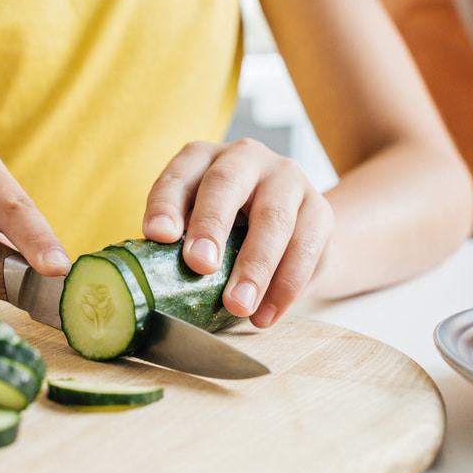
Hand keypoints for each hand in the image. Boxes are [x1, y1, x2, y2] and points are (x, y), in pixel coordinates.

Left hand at [142, 139, 332, 326]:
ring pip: (273, 218)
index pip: (179, 175)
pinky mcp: (320, 208)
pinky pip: (306, 246)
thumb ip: (179, 246)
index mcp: (203, 159)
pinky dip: (285, 286)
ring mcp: (286, 178)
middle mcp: (245, 157)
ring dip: (254, 267)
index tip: (158, 236)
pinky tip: (266, 315)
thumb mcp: (198, 229)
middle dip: (211, 225)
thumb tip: (152, 285)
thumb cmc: (228, 232)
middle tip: (199, 265)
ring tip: (238, 306)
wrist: (293, 233)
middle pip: (226, 183)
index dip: (166, 204)